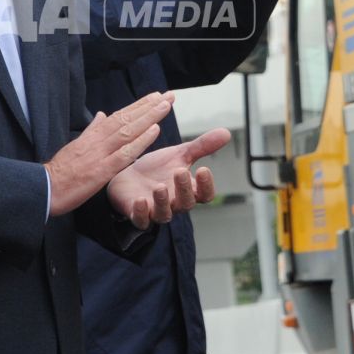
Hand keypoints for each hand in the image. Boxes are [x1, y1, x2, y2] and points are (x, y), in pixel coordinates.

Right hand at [45, 92, 174, 215]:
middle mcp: (98, 140)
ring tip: (165, 106)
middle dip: (149, 106)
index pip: (120, 115)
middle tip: (169, 95)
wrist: (46, 188)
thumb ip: (91, 130)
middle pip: (127, 119)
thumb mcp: (76, 145)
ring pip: (128, 131)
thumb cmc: (61, 171)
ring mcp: (100, 154)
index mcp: (93, 135)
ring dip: (149, 117)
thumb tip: (101, 115)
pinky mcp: (102, 170)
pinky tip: (155, 131)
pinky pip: (125, 153)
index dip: (139, 105)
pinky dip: (141, 141)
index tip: (156, 96)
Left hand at [106, 127, 231, 228]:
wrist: (126, 174)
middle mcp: (174, 204)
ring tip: (160, 187)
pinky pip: (142, 221)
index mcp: (187, 190)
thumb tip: (227, 133)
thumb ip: (201, 147)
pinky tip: (141, 200)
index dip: (206, 186)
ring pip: (165, 214)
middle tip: (180, 171)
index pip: (205, 195)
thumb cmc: (156, 168)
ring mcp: (156, 211)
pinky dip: (141, 213)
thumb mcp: (179, 154)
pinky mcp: (137, 215)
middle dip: (184, 189)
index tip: (203, 169)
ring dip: (163, 201)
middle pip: (186, 204)